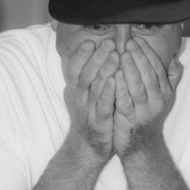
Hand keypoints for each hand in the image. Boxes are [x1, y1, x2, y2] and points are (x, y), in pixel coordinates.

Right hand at [63, 39, 118, 159]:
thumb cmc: (88, 118)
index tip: (90, 41)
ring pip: (95, 87)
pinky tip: (114, 81)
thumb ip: (82, 79)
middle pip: (86, 74)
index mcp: (75, 90)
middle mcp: (79, 98)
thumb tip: (83, 58)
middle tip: (109, 42)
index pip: (74, 68)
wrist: (87, 148)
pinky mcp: (98, 122)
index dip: (81, 55)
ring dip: (104, 70)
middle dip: (97, 57)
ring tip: (115, 55)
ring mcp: (88, 110)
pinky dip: (108, 93)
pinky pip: (103, 106)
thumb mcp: (81, 97)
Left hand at [113, 37, 182, 158]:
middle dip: (139, 57)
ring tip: (122, 54)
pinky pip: (125, 100)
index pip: (157, 68)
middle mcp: (156, 100)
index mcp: (164, 92)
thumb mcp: (163, 97)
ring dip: (130, 69)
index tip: (137, 39)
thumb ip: (169, 77)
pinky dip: (120, 87)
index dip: (148, 53)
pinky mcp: (129, 119)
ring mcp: (143, 110)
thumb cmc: (148, 116)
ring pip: (138, 86)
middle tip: (129, 42)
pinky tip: (114, 76)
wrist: (141, 146)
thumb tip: (174, 57)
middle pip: (149, 74)